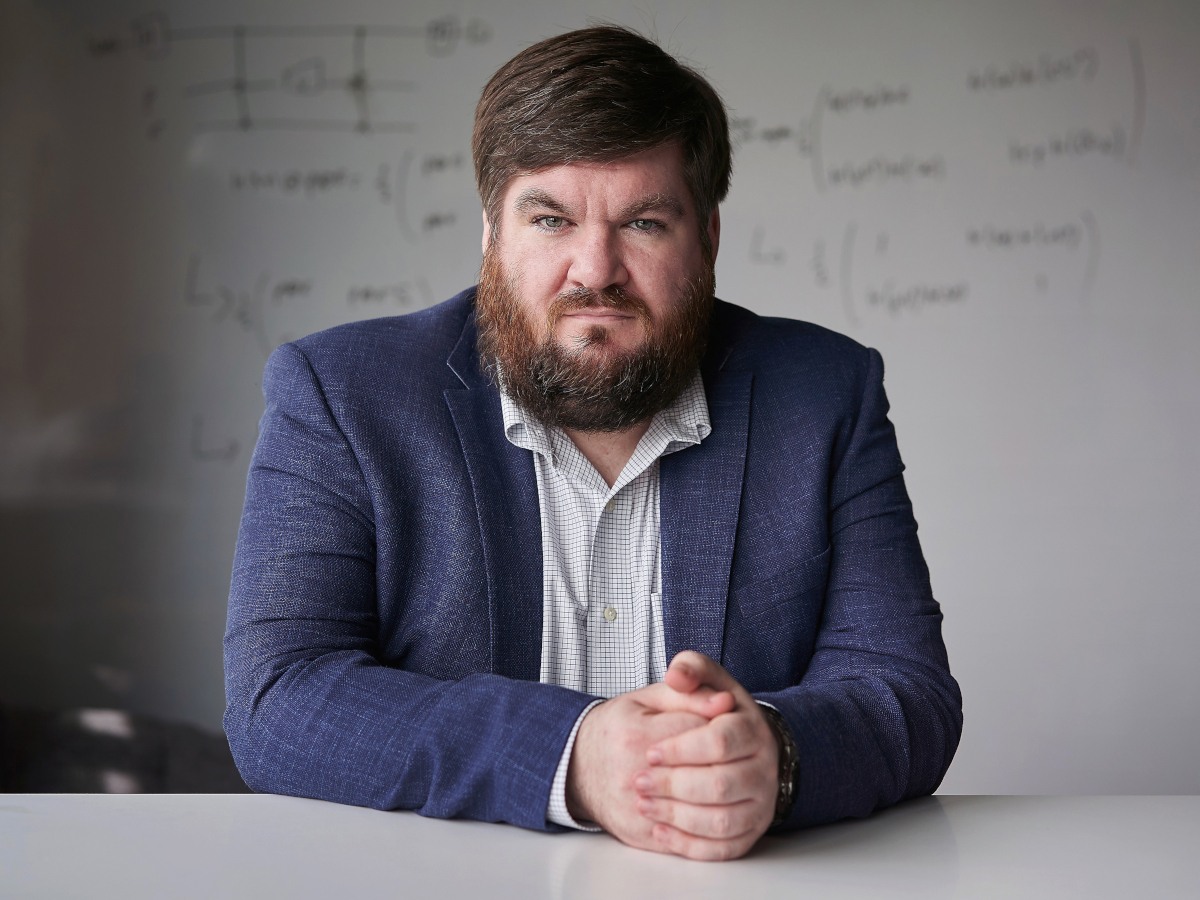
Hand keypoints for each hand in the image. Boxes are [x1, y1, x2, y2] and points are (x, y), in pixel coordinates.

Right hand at [566, 681, 733, 850]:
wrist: (577, 765)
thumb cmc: (619, 727)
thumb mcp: (650, 699)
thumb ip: (689, 695)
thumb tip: (727, 702)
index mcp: (636, 736)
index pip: (703, 735)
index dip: (723, 730)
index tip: (726, 725)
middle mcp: (632, 777)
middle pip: (708, 779)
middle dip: (728, 766)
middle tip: (731, 756)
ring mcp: (636, 811)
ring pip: (704, 816)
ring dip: (725, 801)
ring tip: (727, 781)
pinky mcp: (640, 836)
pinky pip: (690, 842)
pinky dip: (710, 828)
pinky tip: (713, 807)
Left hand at [634, 651, 778, 860]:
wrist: (740, 748)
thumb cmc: (715, 715)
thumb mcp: (707, 681)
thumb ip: (692, 668)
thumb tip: (676, 674)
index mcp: (753, 730)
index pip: (720, 742)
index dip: (682, 749)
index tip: (651, 753)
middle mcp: (765, 770)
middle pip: (720, 784)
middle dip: (673, 785)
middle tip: (639, 781)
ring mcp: (760, 805)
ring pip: (722, 821)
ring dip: (677, 816)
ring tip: (644, 804)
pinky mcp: (750, 833)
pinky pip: (723, 849)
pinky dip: (689, 845)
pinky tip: (660, 830)